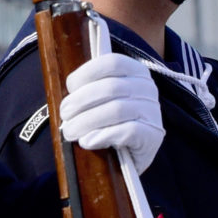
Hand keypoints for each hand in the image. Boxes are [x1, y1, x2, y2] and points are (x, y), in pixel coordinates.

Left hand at [58, 53, 163, 171]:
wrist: (133, 155)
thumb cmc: (112, 122)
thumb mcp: (103, 99)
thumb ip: (90, 88)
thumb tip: (70, 90)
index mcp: (136, 71)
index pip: (112, 63)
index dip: (87, 73)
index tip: (70, 88)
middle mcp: (148, 88)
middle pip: (111, 88)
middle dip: (81, 101)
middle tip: (65, 114)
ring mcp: (153, 112)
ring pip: (117, 110)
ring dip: (87, 121)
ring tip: (70, 132)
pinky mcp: (153, 135)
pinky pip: (127, 131)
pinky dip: (103, 135)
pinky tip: (88, 141)